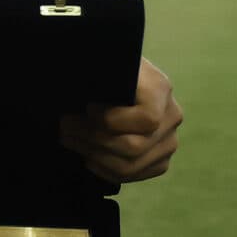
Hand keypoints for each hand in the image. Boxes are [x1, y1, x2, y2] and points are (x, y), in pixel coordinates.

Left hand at [60, 56, 180, 182]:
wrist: (118, 76)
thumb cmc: (105, 67)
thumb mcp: (103, 61)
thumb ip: (98, 74)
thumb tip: (82, 97)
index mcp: (160, 87)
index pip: (147, 119)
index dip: (113, 120)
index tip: (87, 109)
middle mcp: (172, 115)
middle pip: (134, 146)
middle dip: (92, 138)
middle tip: (65, 127)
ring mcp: (169, 140)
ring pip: (131, 165)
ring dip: (93, 154)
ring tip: (69, 139)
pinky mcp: (160, 159)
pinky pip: (134, 175)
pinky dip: (105, 169)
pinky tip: (87, 156)